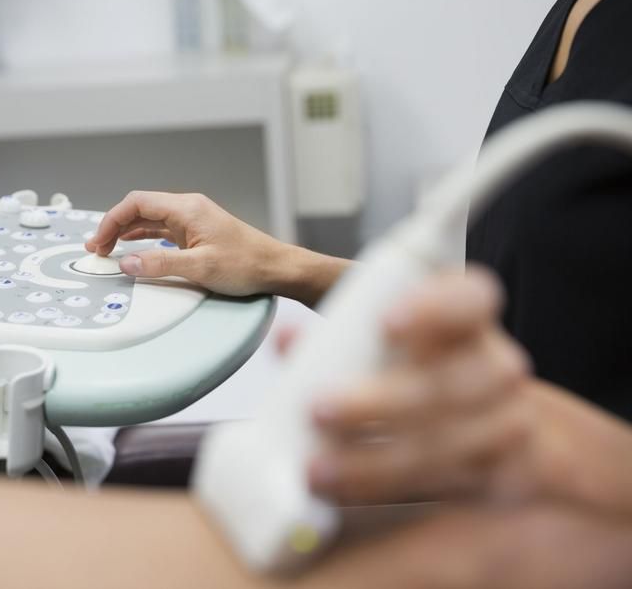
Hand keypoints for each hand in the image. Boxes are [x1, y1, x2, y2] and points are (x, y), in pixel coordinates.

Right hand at [85, 191, 348, 301]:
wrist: (276, 268)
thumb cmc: (247, 264)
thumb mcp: (199, 267)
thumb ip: (159, 264)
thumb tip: (126, 263)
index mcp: (186, 209)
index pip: (137, 203)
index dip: (112, 220)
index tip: (99, 240)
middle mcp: (187, 209)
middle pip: (139, 209)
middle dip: (114, 226)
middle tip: (97, 248)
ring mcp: (191, 220)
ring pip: (149, 219)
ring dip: (126, 232)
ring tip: (108, 249)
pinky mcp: (196, 233)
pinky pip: (160, 229)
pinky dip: (141, 237)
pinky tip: (132, 248)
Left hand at [307, 268, 535, 504]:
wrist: (485, 425)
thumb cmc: (415, 374)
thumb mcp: (381, 348)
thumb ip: (337, 340)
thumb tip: (286, 335)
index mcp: (466, 323)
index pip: (472, 299)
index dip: (435, 307)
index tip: (386, 321)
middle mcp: (495, 368)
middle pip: (454, 381)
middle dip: (384, 401)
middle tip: (318, 409)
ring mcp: (508, 422)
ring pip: (455, 444)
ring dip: (380, 462)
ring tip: (320, 470)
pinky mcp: (504, 475)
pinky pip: (456, 488)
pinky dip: (396, 492)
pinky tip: (350, 495)